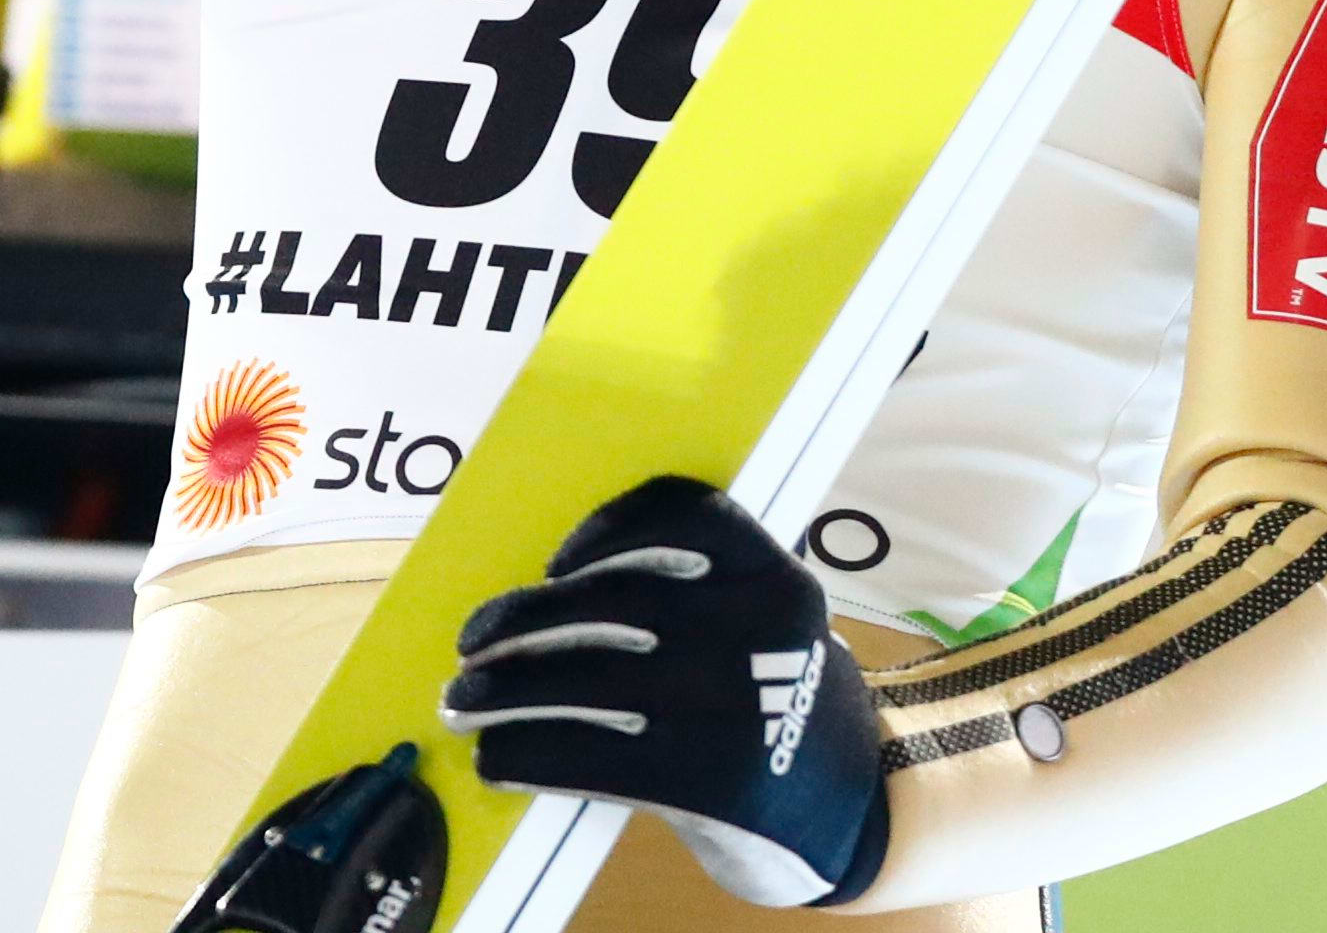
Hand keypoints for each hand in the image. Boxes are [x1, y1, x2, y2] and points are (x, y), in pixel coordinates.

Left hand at [445, 477, 889, 908]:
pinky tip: (500, 758)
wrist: (862, 813)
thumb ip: (695, 601)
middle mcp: (762, 628)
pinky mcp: (715, 781)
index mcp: (775, 576)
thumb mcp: (765, 633)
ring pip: (590, 680)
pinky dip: (530, 754)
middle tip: (473, 640)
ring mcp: (740, 706)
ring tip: (464, 699)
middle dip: (524, 620)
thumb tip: (550, 598)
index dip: (609, 528)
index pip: (688, 513)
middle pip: (614, 603)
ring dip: (508, 690)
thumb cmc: (780, 710)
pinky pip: (594, 755)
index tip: (558, 559)